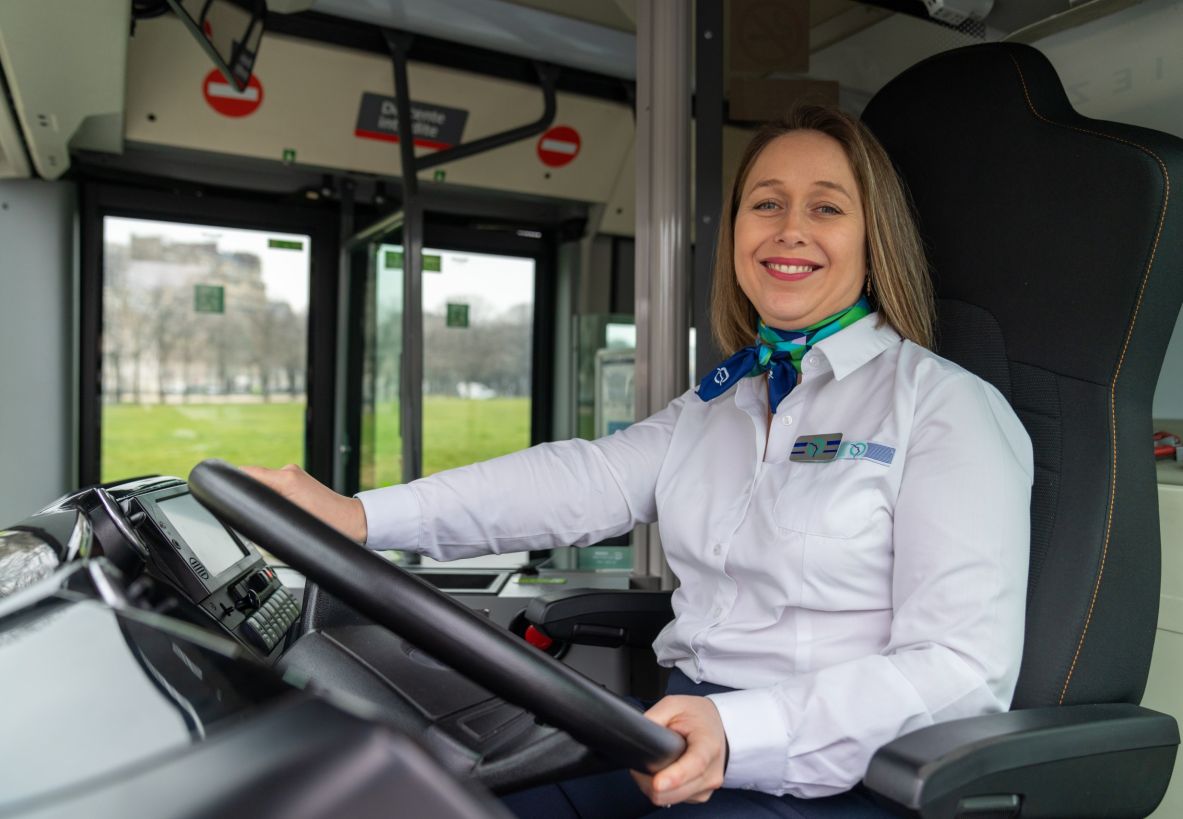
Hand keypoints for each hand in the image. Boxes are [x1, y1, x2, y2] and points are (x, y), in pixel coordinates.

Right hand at [239, 464, 367, 543]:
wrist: (353, 521)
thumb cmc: (330, 525)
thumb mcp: (293, 523)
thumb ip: (267, 513)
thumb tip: (248, 510)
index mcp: (285, 478)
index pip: (247, 473)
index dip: (229, 480)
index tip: (217, 487)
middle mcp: (289, 471)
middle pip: (253, 477)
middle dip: (246, 493)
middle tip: (243, 509)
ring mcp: (294, 474)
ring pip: (264, 482)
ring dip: (260, 495)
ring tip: (268, 512)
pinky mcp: (298, 480)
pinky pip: (275, 484)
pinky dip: (270, 495)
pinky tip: (277, 509)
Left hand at [630, 695, 726, 806]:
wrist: (717, 727)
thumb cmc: (697, 716)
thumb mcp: (674, 704)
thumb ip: (655, 717)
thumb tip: (636, 734)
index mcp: (709, 744)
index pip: (695, 765)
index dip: (674, 777)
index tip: (657, 783)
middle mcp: (712, 770)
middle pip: (678, 790)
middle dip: (650, 781)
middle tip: (640, 762)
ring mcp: (708, 786)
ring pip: (671, 798)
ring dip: (654, 787)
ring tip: (652, 766)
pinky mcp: (701, 795)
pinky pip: (674, 799)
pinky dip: (662, 790)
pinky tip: (662, 773)